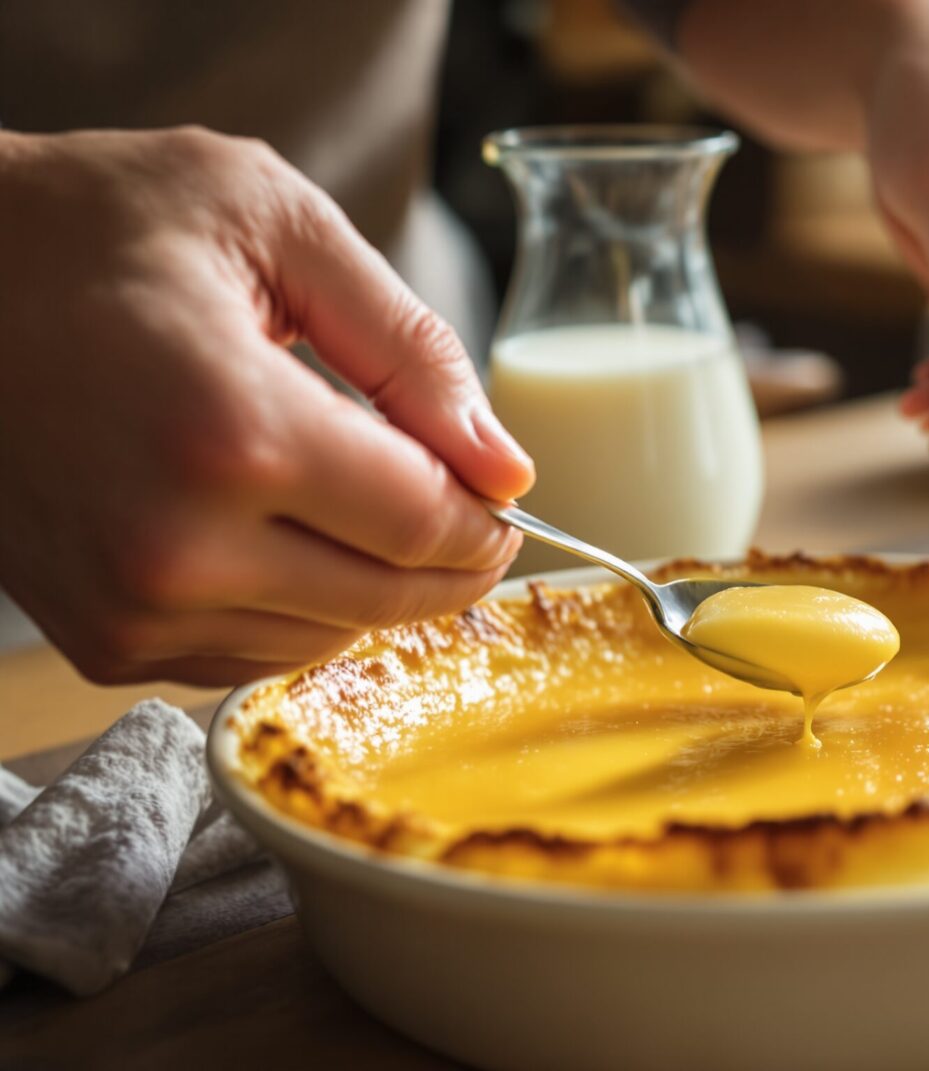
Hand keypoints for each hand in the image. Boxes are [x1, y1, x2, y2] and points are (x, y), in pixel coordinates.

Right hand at [0, 128, 533, 684]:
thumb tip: (506, 466)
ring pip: (326, 640)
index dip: (488, 517)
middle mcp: (175, 544)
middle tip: (469, 509)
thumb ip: (409, 347)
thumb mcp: (273, 225)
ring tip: (364, 503)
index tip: (501, 491)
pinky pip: (252, 657)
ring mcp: (129, 605)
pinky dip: (299, 610)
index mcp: (233, 433)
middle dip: (452, 562)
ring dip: (373, 586)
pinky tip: (292, 539)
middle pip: (387, 601)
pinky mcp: (100, 637)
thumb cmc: (92, 225)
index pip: (425, 526)